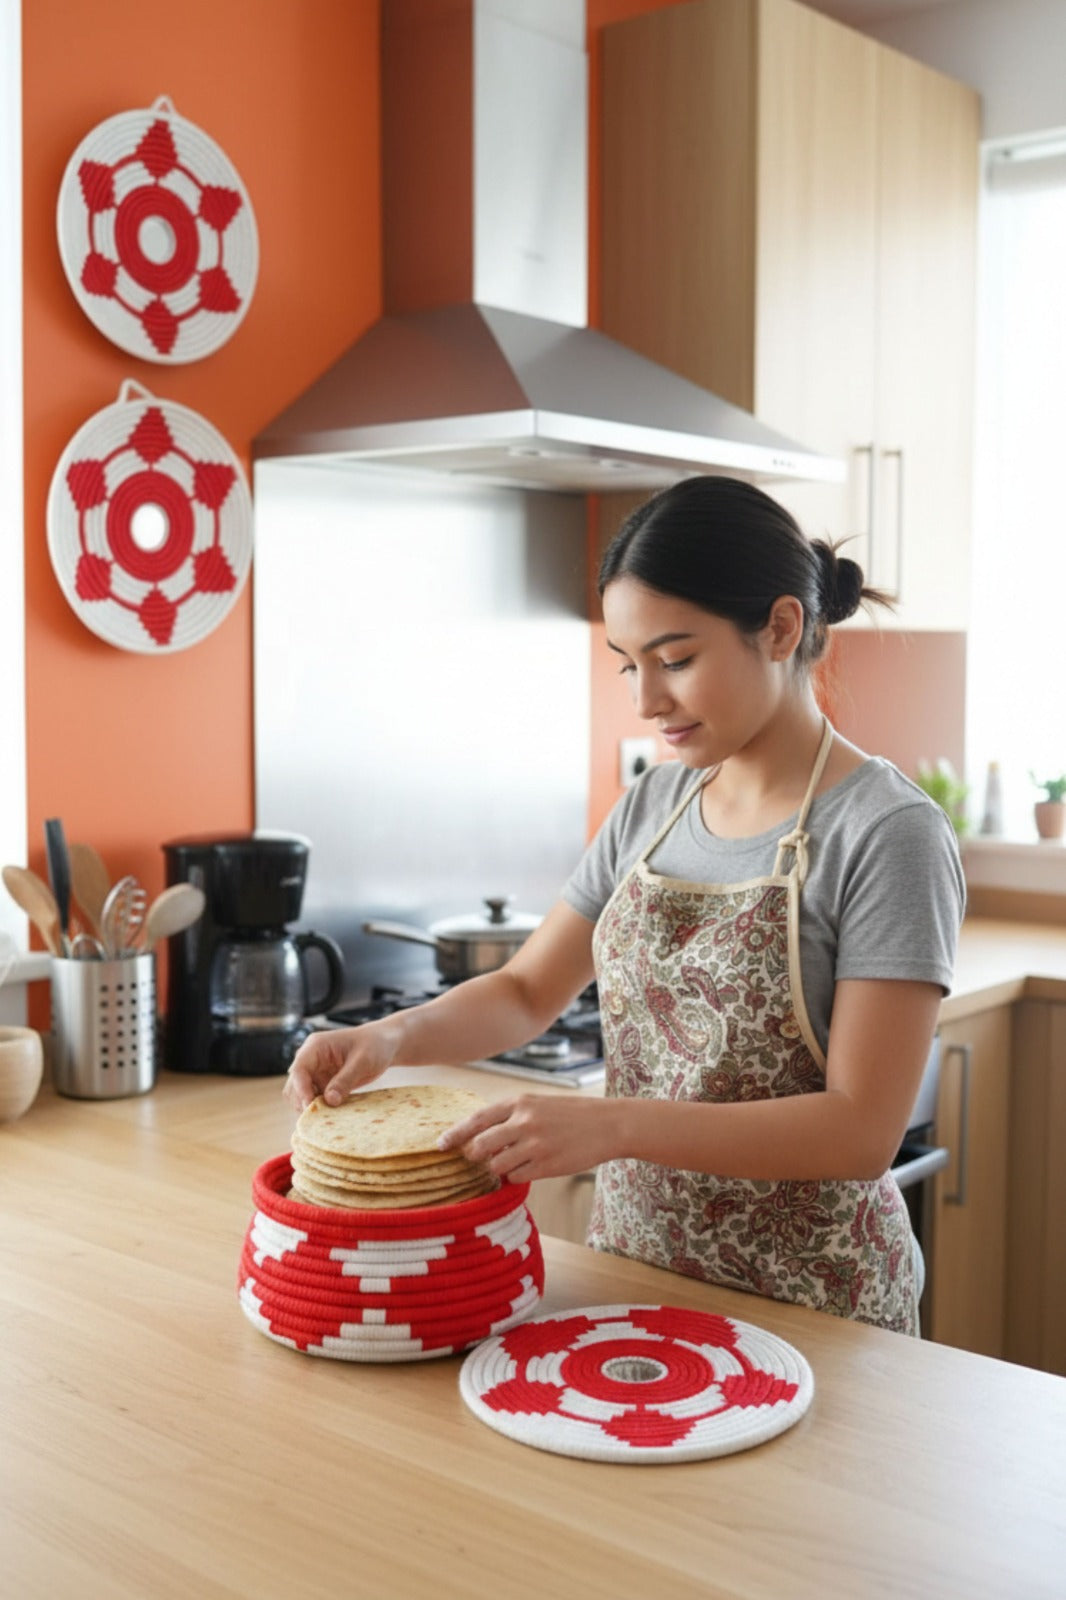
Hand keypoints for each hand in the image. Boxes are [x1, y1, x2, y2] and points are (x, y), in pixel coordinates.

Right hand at [283, 1021, 397, 1111]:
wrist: (384, 1044)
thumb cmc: (374, 1045)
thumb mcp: (362, 1061)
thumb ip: (345, 1080)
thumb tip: (329, 1101)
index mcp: (315, 1047)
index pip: (299, 1070)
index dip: (301, 1089)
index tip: (310, 1106)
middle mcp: (310, 1060)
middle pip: (294, 1085)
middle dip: (303, 1101)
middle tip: (318, 1118)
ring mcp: (315, 1072)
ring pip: (300, 1095)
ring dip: (310, 1107)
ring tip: (325, 1119)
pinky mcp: (323, 1083)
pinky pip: (314, 1099)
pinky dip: (319, 1108)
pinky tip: (331, 1116)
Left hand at [437, 1093, 618, 1182]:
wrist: (608, 1124)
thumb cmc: (571, 1114)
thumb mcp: (538, 1105)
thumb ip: (510, 1116)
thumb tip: (479, 1137)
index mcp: (520, 1102)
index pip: (476, 1119)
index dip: (455, 1134)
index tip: (440, 1144)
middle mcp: (524, 1122)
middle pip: (479, 1146)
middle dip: (473, 1156)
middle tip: (477, 1159)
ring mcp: (535, 1145)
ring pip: (495, 1165)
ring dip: (497, 1168)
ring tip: (512, 1161)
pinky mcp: (547, 1165)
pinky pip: (516, 1177)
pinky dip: (516, 1176)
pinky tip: (530, 1168)